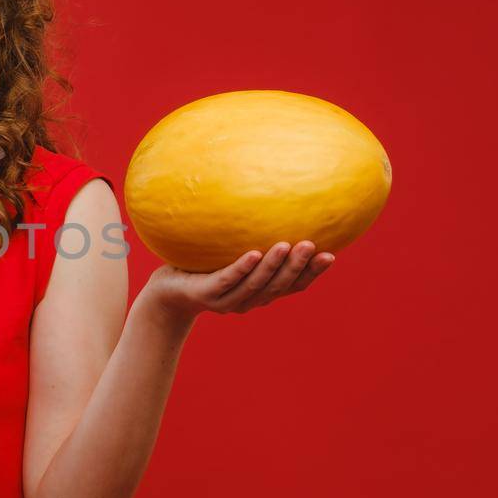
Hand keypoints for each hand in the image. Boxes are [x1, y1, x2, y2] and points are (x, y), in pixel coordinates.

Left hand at [143, 241, 334, 319]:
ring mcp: (227, 299)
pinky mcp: (205, 295)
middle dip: (298, 267)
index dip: (312, 274)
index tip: (331, 255)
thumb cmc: (202, 268)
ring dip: (274, 266)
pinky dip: (242, 268)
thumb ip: (252, 238)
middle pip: (278, 286)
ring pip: (256, 284)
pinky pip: (226, 280)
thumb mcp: (230, 252)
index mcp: (259, 292)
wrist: (165, 293)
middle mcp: (248, 300)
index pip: (292, 286)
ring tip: (289, 245)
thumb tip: (274, 198)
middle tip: (313, 245)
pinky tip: (253, 253)